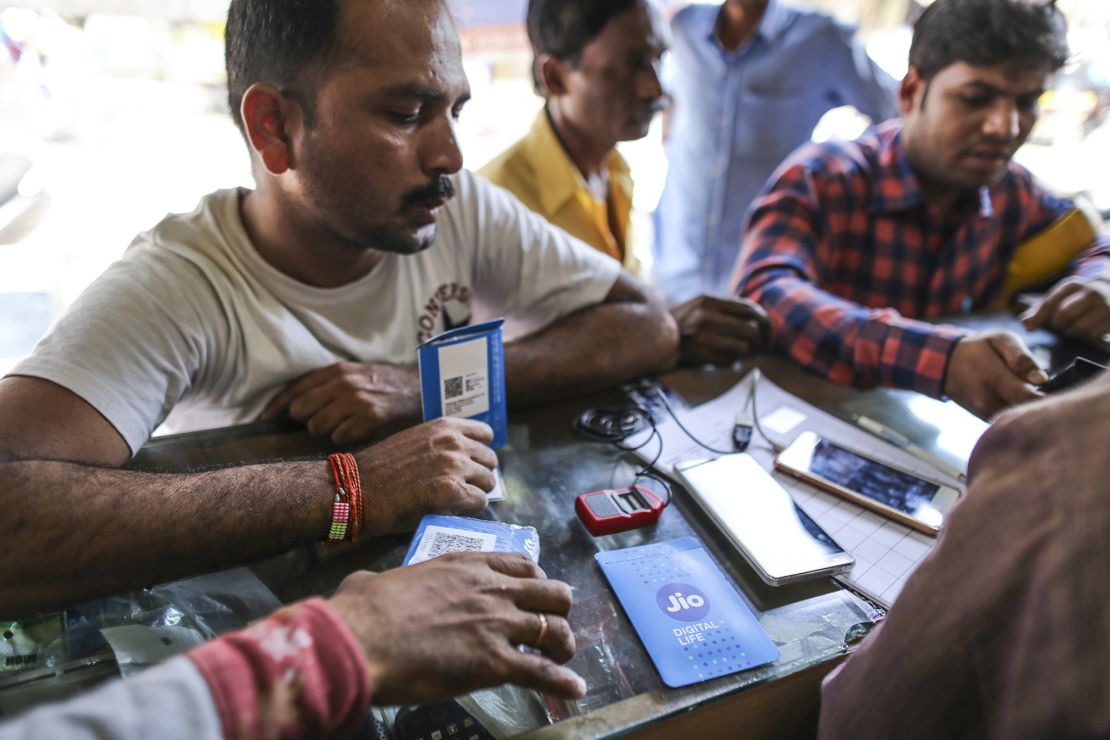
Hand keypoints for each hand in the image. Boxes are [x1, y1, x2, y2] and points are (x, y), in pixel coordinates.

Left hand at [261, 362, 420, 444]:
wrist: (423, 389)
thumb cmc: (386, 384)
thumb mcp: (356, 373)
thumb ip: (327, 384)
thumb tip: (292, 405)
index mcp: (337, 370)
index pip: (295, 388)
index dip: (276, 405)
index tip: (265, 418)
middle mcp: (343, 384)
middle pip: (301, 411)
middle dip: (307, 419)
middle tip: (322, 420)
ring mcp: (356, 402)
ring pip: (318, 426)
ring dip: (327, 430)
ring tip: (344, 424)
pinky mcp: (369, 419)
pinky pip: (339, 437)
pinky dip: (345, 437)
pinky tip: (357, 430)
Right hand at [330, 552, 584, 704]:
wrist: (362, 638)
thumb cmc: (362, 611)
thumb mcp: (376, 580)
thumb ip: (382, 581)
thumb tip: (363, 585)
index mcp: (466, 566)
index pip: (522, 565)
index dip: (536, 582)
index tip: (534, 597)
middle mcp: (491, 590)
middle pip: (551, 593)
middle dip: (557, 611)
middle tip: (549, 629)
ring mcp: (497, 625)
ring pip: (555, 630)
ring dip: (563, 646)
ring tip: (561, 661)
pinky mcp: (496, 662)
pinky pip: (543, 672)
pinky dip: (562, 681)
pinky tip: (574, 688)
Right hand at [354, 417, 496, 534]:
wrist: (353, 488)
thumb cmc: (380, 470)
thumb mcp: (415, 442)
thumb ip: (441, 446)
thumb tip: (467, 461)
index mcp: (444, 426)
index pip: (485, 435)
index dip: (479, 453)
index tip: (470, 465)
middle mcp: (453, 442)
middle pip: (490, 460)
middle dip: (478, 476)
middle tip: (460, 489)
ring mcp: (453, 466)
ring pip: (487, 483)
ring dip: (474, 493)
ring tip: (453, 501)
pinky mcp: (450, 491)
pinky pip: (478, 503)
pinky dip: (467, 510)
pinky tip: (448, 511)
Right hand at [670, 295, 770, 365]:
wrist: (652, 337)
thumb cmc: (683, 321)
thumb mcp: (701, 306)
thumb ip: (727, 308)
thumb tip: (759, 317)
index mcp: (708, 301)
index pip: (749, 310)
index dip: (765, 321)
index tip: (768, 330)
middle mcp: (705, 317)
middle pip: (750, 330)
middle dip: (760, 340)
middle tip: (761, 346)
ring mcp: (701, 337)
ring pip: (742, 347)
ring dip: (746, 352)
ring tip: (742, 352)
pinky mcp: (699, 355)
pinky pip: (729, 361)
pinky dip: (732, 361)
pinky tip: (728, 358)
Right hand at [943, 331, 1046, 419]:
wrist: (944, 364)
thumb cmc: (979, 348)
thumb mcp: (1000, 339)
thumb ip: (1021, 357)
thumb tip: (1042, 379)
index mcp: (994, 378)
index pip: (1030, 397)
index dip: (1050, 397)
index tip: (1062, 390)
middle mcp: (987, 400)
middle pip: (1026, 413)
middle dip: (1045, 406)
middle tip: (1056, 394)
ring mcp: (984, 413)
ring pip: (1018, 420)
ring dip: (1032, 411)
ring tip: (1039, 396)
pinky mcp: (984, 419)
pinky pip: (1009, 422)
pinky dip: (1020, 415)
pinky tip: (1025, 402)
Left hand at [1020, 277, 1109, 344]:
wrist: (1109, 294)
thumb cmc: (1075, 300)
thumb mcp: (1058, 299)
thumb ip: (1039, 310)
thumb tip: (1025, 323)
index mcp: (1071, 285)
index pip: (1050, 302)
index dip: (1038, 317)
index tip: (1030, 329)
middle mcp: (1089, 292)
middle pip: (1065, 315)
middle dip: (1058, 325)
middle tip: (1059, 326)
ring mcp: (1104, 305)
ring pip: (1080, 328)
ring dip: (1072, 333)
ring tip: (1072, 328)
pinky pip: (1094, 335)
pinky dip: (1086, 337)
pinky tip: (1086, 331)